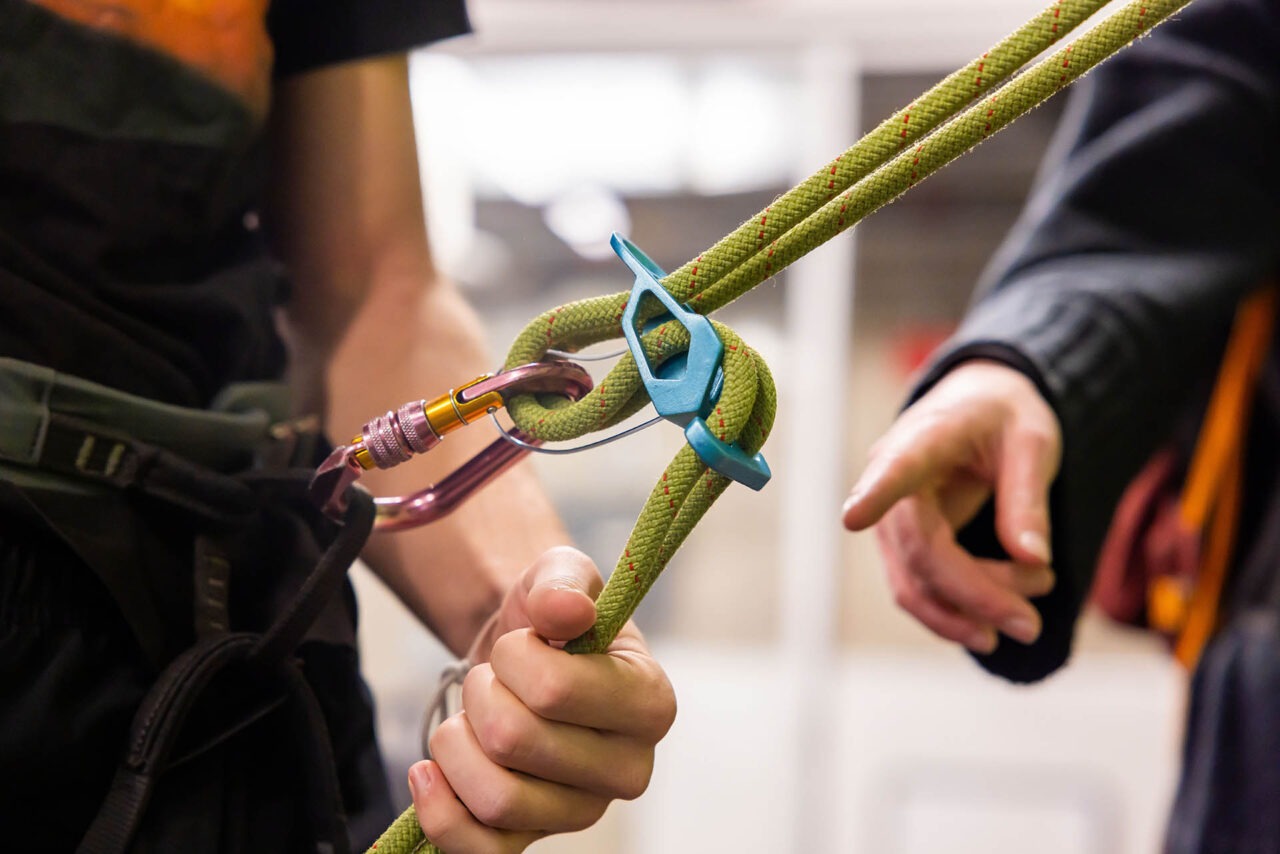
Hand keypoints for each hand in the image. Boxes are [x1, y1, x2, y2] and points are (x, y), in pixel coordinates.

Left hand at [408, 546, 676, 852]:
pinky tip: (429, 771)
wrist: (520, 657)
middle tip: (492, 677)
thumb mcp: (559, 574)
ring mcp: (583, 811)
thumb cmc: (551, 618)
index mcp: (652, 703)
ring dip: (456, 744)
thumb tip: (566, 610)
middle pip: (514, 743)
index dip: (515, 657)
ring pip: (494, 799)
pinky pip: (479, 851)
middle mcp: (629, 769)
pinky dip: (439, 809)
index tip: (521, 640)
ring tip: (469, 717)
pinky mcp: (536, 837)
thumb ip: (563, 581)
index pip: (555, 691)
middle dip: (481, 695)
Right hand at [841, 360, 1061, 653]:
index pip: (895, 469)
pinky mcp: (901, 545)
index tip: (852, 517)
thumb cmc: (1003, 419)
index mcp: (924, 439)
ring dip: (968, 612)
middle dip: (975, 595)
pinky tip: (995, 622)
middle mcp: (890, 481)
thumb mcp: (1033, 441)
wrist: (978, 407)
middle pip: (920, 551)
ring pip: (915, 583)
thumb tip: (1033, 558)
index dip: (875, 495)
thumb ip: (1029, 497)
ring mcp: (890, 519)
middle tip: (1031, 624)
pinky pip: (917, 590)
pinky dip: (954, 613)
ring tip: (1027, 618)